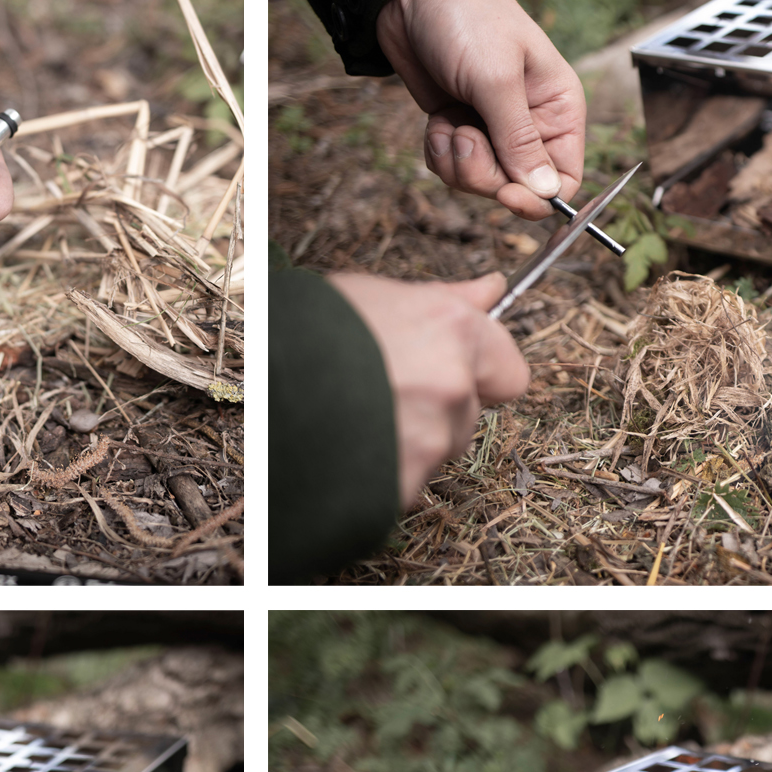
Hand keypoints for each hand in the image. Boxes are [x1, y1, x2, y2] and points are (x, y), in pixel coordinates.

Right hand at [329, 272, 528, 506]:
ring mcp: (431, 437)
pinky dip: (386, 472)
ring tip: (359, 417)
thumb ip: (442, 299)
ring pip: (440, 449)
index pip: (510, 370)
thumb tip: (491, 289)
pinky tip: (351, 446)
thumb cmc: (309, 330)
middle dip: (442, 409)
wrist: (261, 384)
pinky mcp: (405, 482)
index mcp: (452, 329)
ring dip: (412, 440)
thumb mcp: (373, 294)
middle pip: (471, 414)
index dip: (483, 373)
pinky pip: (408, 482)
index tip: (458, 371)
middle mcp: (452, 384)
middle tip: (388, 394)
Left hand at [376, 0, 585, 220]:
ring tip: (449, 118)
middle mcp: (530, 125)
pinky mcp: (460, 129)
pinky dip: (439, 151)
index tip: (504, 195)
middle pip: (515, 188)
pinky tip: (437, 118)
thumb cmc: (468, 18)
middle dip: (481, 171)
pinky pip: (451, 169)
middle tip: (465, 134)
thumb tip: (547, 192)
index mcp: (558, 109)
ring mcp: (492, 130)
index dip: (536, 199)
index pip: (565, 179)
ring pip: (478, 182)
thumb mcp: (496, 79)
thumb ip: (519, 139)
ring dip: (455, 160)